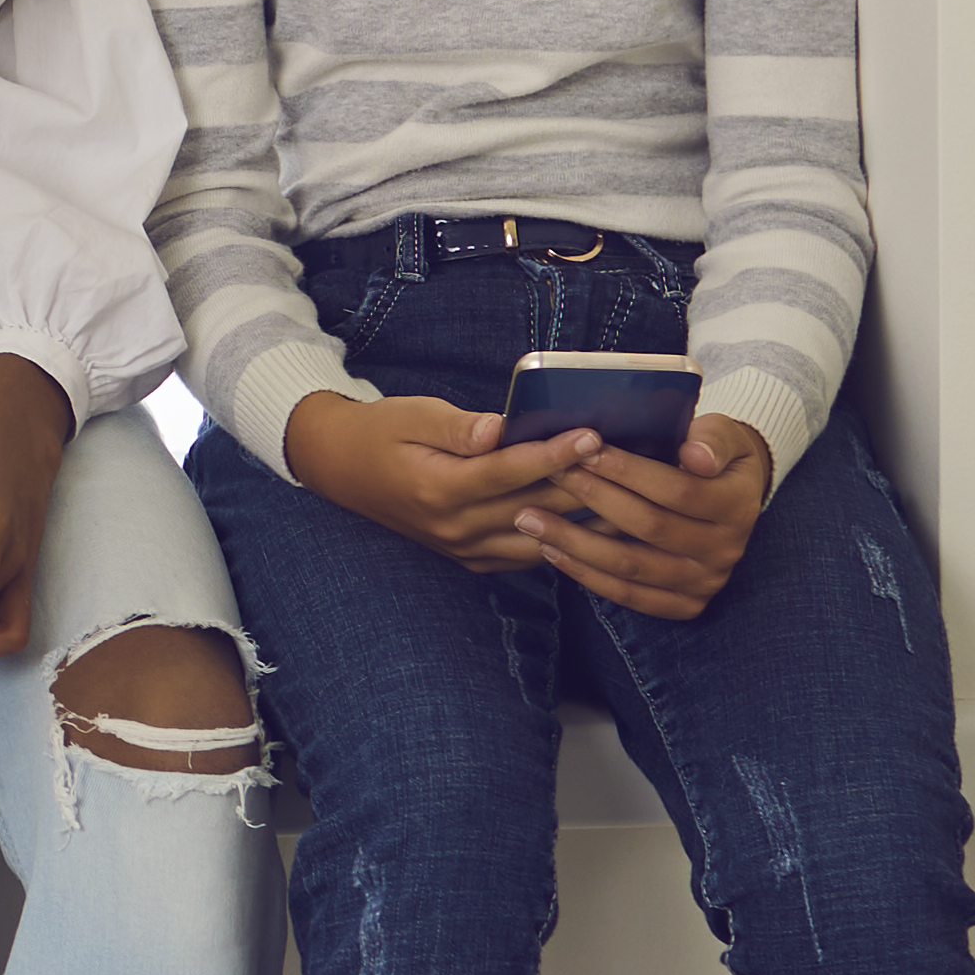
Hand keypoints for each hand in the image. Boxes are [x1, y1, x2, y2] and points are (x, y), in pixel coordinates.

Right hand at [285, 385, 605, 577]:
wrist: (342, 470)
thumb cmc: (382, 432)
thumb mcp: (411, 415)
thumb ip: (456, 426)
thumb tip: (497, 429)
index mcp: (438, 488)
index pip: (507, 472)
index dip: (552, 454)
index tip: (593, 435)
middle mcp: (454, 527)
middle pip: (534, 509)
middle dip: (585, 486)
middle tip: (632, 464)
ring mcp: (464, 550)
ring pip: (541, 542)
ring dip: (587, 523)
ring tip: (632, 499)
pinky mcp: (472, 559)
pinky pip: (529, 558)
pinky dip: (564, 542)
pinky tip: (598, 525)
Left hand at [526, 414, 770, 620]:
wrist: (734, 498)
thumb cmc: (714, 456)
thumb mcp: (724, 435)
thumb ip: (711, 439)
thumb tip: (694, 455)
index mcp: (738, 504)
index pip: (676, 489)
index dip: (627, 471)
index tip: (583, 451)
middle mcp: (726, 549)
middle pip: (649, 527)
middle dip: (594, 498)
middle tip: (549, 475)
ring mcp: (706, 582)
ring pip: (631, 566)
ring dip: (575, 543)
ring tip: (530, 518)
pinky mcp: (685, 605)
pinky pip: (629, 595)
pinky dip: (586, 575)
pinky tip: (551, 551)